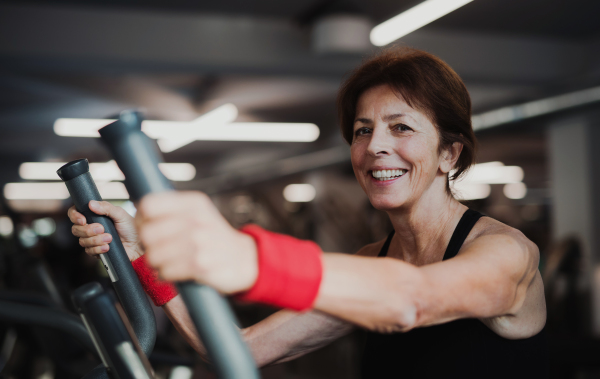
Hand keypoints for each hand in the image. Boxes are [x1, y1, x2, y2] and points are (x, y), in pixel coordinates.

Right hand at [68, 200, 143, 261]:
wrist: (139, 246)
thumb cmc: (131, 228)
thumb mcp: (121, 215)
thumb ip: (107, 208)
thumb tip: (91, 203)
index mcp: (95, 216)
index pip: (75, 214)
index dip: (75, 216)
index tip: (83, 220)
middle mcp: (91, 228)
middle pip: (76, 229)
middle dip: (88, 230)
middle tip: (102, 229)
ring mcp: (93, 240)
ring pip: (82, 241)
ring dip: (95, 240)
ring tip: (110, 238)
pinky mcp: (96, 251)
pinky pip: (89, 251)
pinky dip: (98, 249)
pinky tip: (108, 247)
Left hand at [136, 191, 257, 294]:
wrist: (246, 259)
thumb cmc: (215, 237)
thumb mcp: (200, 212)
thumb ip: (173, 208)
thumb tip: (140, 212)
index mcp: (194, 203)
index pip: (149, 205)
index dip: (142, 219)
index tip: (147, 227)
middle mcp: (196, 219)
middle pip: (147, 233)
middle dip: (148, 245)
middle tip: (159, 248)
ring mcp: (198, 242)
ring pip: (153, 255)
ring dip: (157, 262)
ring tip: (170, 261)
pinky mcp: (200, 265)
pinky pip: (165, 271)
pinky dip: (167, 274)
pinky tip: (178, 270)